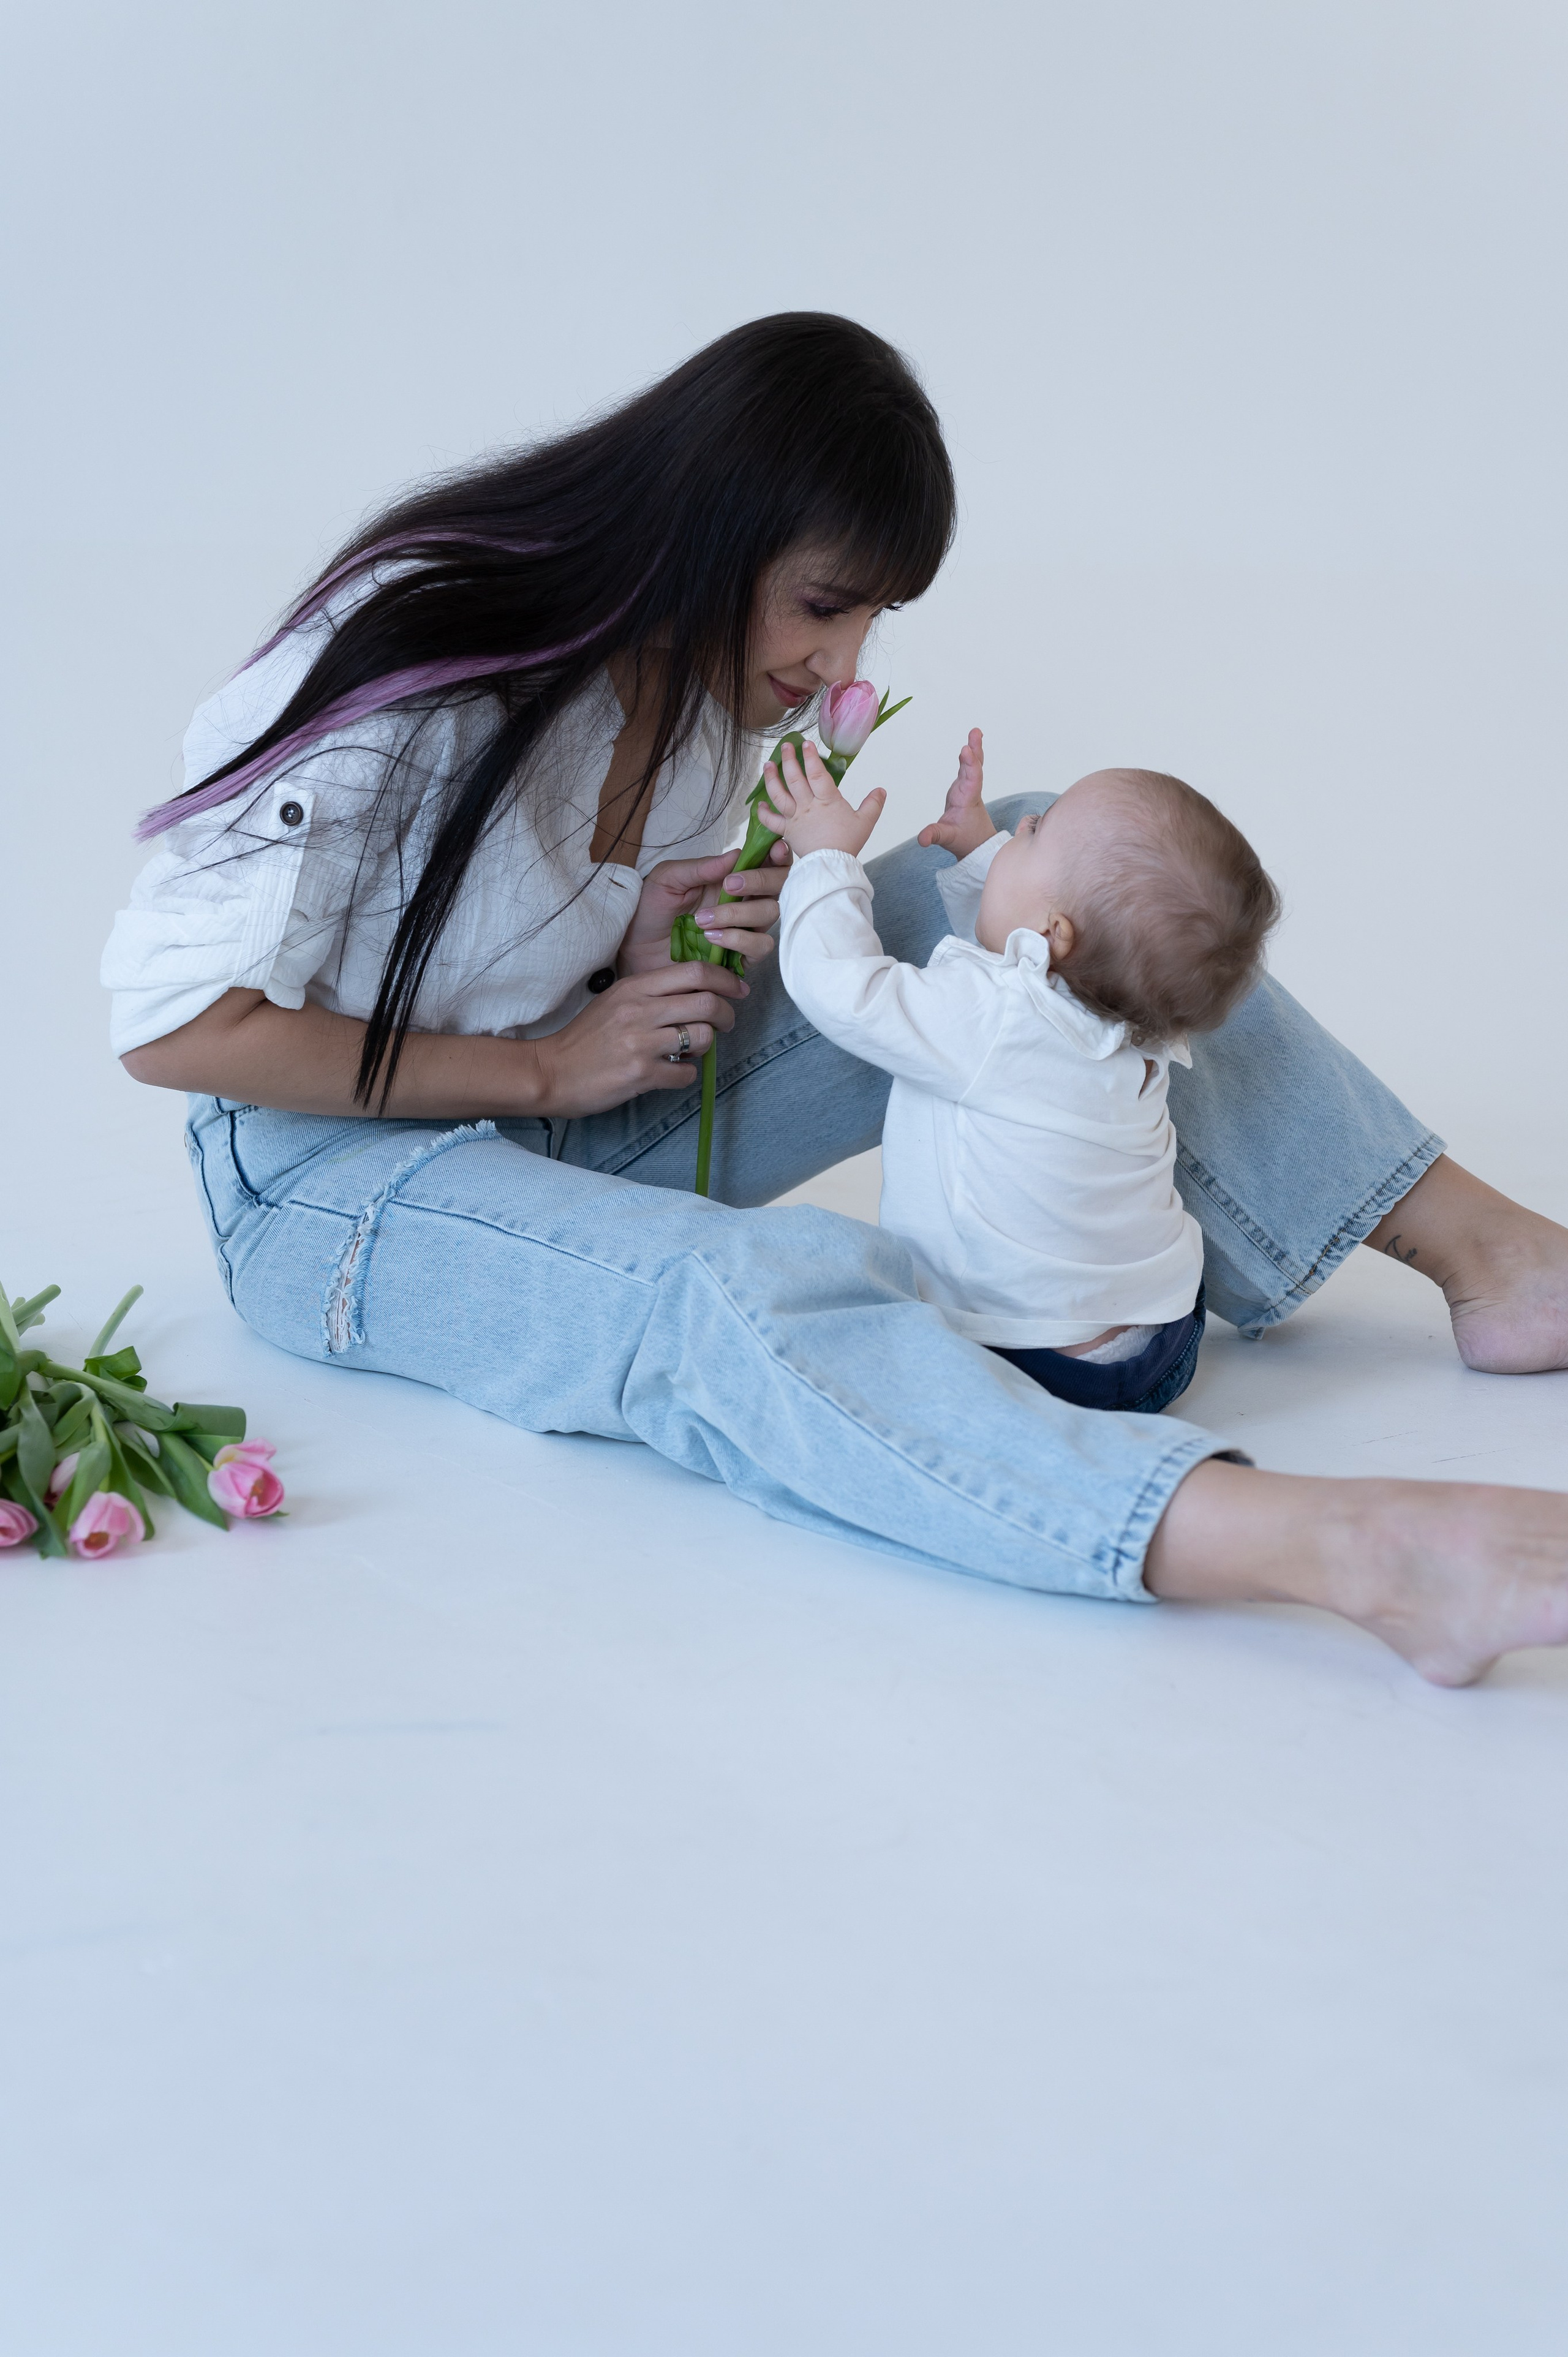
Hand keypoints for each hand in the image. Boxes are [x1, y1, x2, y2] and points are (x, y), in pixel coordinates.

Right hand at [532, 961, 750, 1115]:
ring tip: (692, 1049)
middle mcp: (640, 1010)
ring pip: (702, 1037)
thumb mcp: (615, 1002)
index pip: (694, 972)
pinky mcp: (641, 1074)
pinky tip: (672, 1072)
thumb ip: (651, 994)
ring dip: (706, 1046)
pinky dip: (686, 1074)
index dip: (726, 979)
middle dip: (727, 1014)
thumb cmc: (585, 1038)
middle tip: (725, 1023)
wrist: (550, 1071)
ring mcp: (641, 1043)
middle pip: (707, 1002)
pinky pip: (686, 1073)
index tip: (738, 989)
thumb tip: (696, 993)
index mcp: (635, 987)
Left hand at [617, 846, 790, 976]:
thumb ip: (701, 867)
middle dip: (763, 881)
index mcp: (733, 878)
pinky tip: (711, 938)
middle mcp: (745, 902)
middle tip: (731, 884)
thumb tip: (737, 855)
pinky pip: (759, 948)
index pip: (769, 862)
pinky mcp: (740, 957)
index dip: (779, 855)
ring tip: (704, 919)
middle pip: (780, 887)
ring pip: (771, 917)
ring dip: (741, 915)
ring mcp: (745, 930)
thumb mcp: (668, 878)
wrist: (634, 946)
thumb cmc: (651, 908)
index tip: (775, 849)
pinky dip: (739, 940)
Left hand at [754, 738, 885, 859]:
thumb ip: (873, 805)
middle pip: (794, 779)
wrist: (831, 865)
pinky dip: (764, 813)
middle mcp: (808, 806)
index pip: (817, 773)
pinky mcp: (787, 832)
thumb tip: (881, 790)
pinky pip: (772, 822)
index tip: (805, 743)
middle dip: (789, 760)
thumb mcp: (865, 823)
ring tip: (768, 765)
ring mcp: (795, 818)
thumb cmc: (847, 844)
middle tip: (785, 747)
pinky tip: (759, 804)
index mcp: (827, 800)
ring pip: (779, 795)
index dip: (810, 757)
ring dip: (771, 779)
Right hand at [917, 729, 992, 858]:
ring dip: (974, 749)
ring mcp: (968, 787)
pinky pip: (969, 768)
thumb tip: (921, 839)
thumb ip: (934, 835)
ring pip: (973, 765)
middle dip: (974, 750)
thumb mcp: (947, 839)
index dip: (969, 764)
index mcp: (967, 800)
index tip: (966, 750)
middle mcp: (970, 791)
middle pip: (974, 768)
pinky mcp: (964, 787)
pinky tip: (970, 744)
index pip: (971, 780)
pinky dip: (969, 755)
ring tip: (976, 732)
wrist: (978, 843)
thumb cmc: (966, 840)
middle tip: (975, 733)